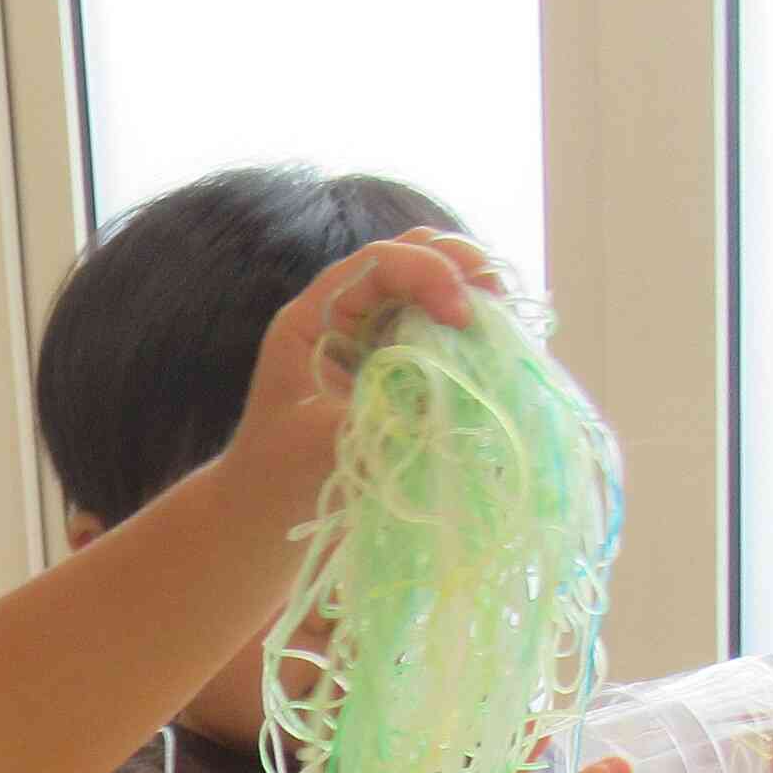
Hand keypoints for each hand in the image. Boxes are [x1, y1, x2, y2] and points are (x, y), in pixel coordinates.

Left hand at [221, 230, 502, 506]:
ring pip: (433, 288)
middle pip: (412, 255)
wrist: (267, 516)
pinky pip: (441, 333)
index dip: (428, 274)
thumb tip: (454, 384)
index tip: (462, 316)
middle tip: (499, 300)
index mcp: (314, 318)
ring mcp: (375, 339)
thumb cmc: (280, 477)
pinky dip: (472, 336)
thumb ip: (385, 408)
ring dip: (473, 296)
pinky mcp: (399, 367)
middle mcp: (346, 316)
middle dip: (460, 266)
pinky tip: (496, 351)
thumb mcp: (328, 441)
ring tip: (506, 323)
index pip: (378, 264)